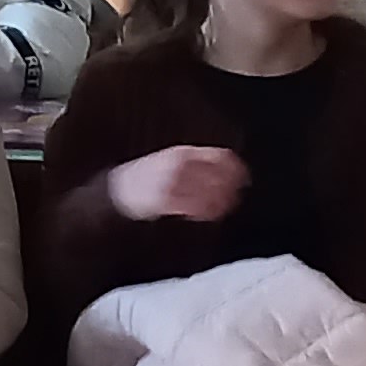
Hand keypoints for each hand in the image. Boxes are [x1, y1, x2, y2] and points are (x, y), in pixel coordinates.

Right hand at [105, 145, 244, 222]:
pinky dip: (207, 211)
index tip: (244, 176)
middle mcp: (179, 167)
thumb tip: (228, 165)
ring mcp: (172, 184)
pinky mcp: (166, 202)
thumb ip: (198, 161)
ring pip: (208, 194)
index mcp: (182, 153)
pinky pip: (194, 208)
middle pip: (216, 176)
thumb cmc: (151, 175)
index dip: (235, 168)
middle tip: (238, 192)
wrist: (121, 189)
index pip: (218, 157)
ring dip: (222, 200)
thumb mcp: (173, 158)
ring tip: (227, 204)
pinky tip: (212, 212)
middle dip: (231, 186)